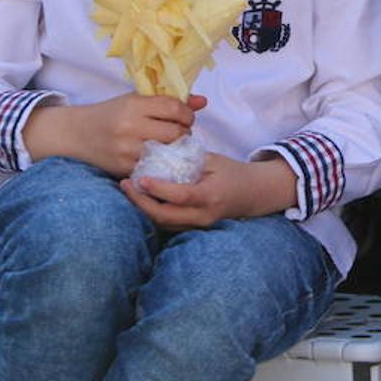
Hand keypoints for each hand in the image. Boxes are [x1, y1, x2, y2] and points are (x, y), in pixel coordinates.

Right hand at [24, 93, 205, 176]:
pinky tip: (160, 159)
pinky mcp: (124, 168)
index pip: (175, 108)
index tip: (185, 118)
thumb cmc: (111, 114)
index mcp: (134, 105)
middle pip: (176, 132)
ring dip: (176, 150)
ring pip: (169, 152)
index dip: (187, 114)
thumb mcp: (137, 101)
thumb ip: (170, 101)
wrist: (76, 134)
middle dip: (184, 133)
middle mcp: (130, 126)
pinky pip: (155, 168)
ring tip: (170, 145)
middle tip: (179, 133)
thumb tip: (204, 102)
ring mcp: (126, 150)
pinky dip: (163, 164)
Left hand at [120, 152, 297, 230]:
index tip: (139, 178)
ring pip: (163, 223)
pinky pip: (169, 224)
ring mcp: (199, 225)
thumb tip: (161, 151)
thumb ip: (189, 159)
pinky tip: (144, 199)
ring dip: (144, 208)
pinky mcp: (194, 228)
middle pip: (164, 216)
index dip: (157, 189)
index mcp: (210, 195)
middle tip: (126, 185)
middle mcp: (204, 215)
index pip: (179, 196)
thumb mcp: (214, 160)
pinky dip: (154, 212)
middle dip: (141, 202)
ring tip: (130, 190)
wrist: (254, 194)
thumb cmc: (233, 173)